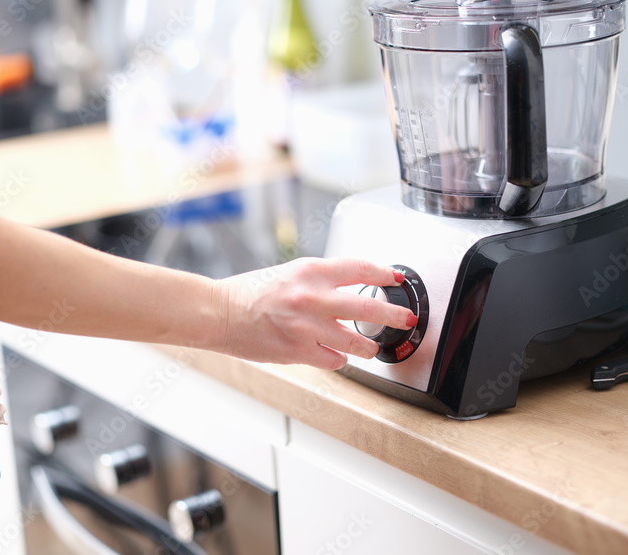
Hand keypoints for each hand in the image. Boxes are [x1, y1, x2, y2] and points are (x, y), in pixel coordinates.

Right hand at [213, 258, 415, 369]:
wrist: (220, 313)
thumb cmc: (252, 292)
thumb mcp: (291, 273)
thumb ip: (322, 280)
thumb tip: (352, 287)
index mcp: (311, 271)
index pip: (360, 268)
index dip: (385, 273)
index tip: (397, 279)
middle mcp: (312, 297)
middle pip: (369, 307)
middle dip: (395, 315)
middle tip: (407, 319)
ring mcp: (307, 327)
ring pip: (356, 342)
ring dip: (368, 347)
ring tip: (370, 347)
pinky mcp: (299, 352)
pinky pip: (334, 360)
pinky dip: (339, 359)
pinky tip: (335, 354)